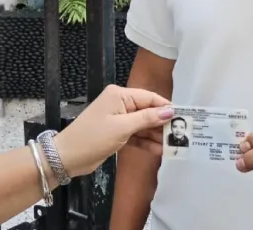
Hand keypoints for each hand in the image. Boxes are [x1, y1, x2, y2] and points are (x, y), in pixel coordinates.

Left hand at [53, 84, 173, 176]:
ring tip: (173, 146)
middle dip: (162, 124)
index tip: (185, 118)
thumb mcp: (122, 127)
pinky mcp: (116, 133)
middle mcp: (120, 104)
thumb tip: (169, 111)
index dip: (166, 108)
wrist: (67, 157)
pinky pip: (136, 135)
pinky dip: (145, 142)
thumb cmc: (93, 138)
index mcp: (119, 95)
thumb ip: (147, 119)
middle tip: (181, 136)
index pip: (149, 98)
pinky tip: (159, 150)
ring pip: (143, 125)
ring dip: (156, 135)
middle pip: (148, 111)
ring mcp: (118, 119)